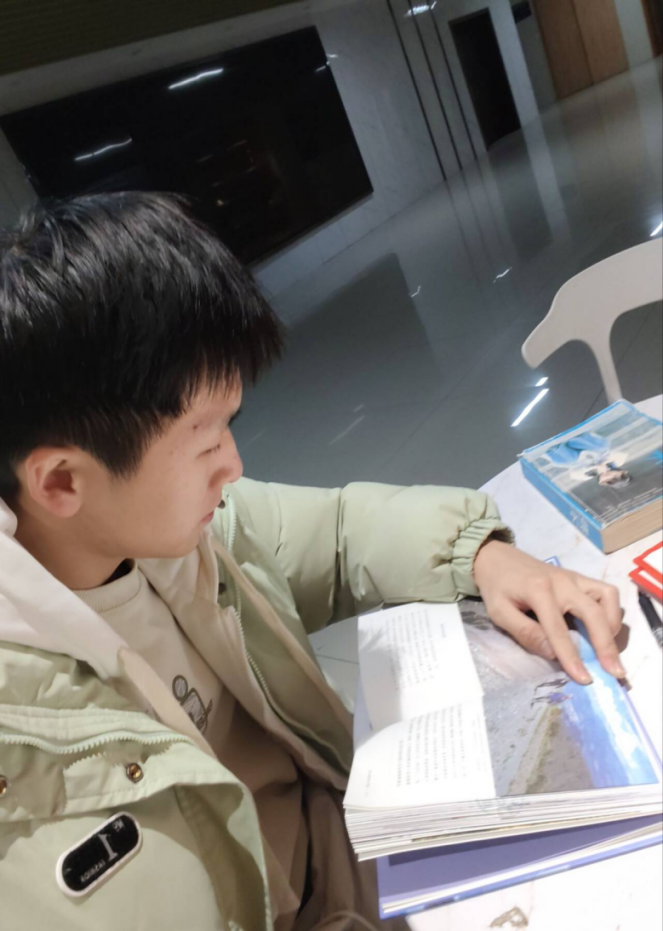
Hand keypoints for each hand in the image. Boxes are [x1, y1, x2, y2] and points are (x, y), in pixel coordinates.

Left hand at [473, 540, 623, 683]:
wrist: (498, 557)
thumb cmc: (497, 587)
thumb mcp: (499, 612)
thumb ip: (525, 632)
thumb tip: (553, 655)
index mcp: (538, 591)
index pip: (558, 629)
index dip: (571, 657)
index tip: (584, 679)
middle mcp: (562, 582)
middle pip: (593, 613)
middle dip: (606, 645)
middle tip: (615, 671)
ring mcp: (574, 577)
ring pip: (607, 598)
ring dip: (612, 625)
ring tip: (609, 648)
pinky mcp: (580, 577)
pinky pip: (606, 591)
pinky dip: (611, 610)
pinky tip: (604, 626)